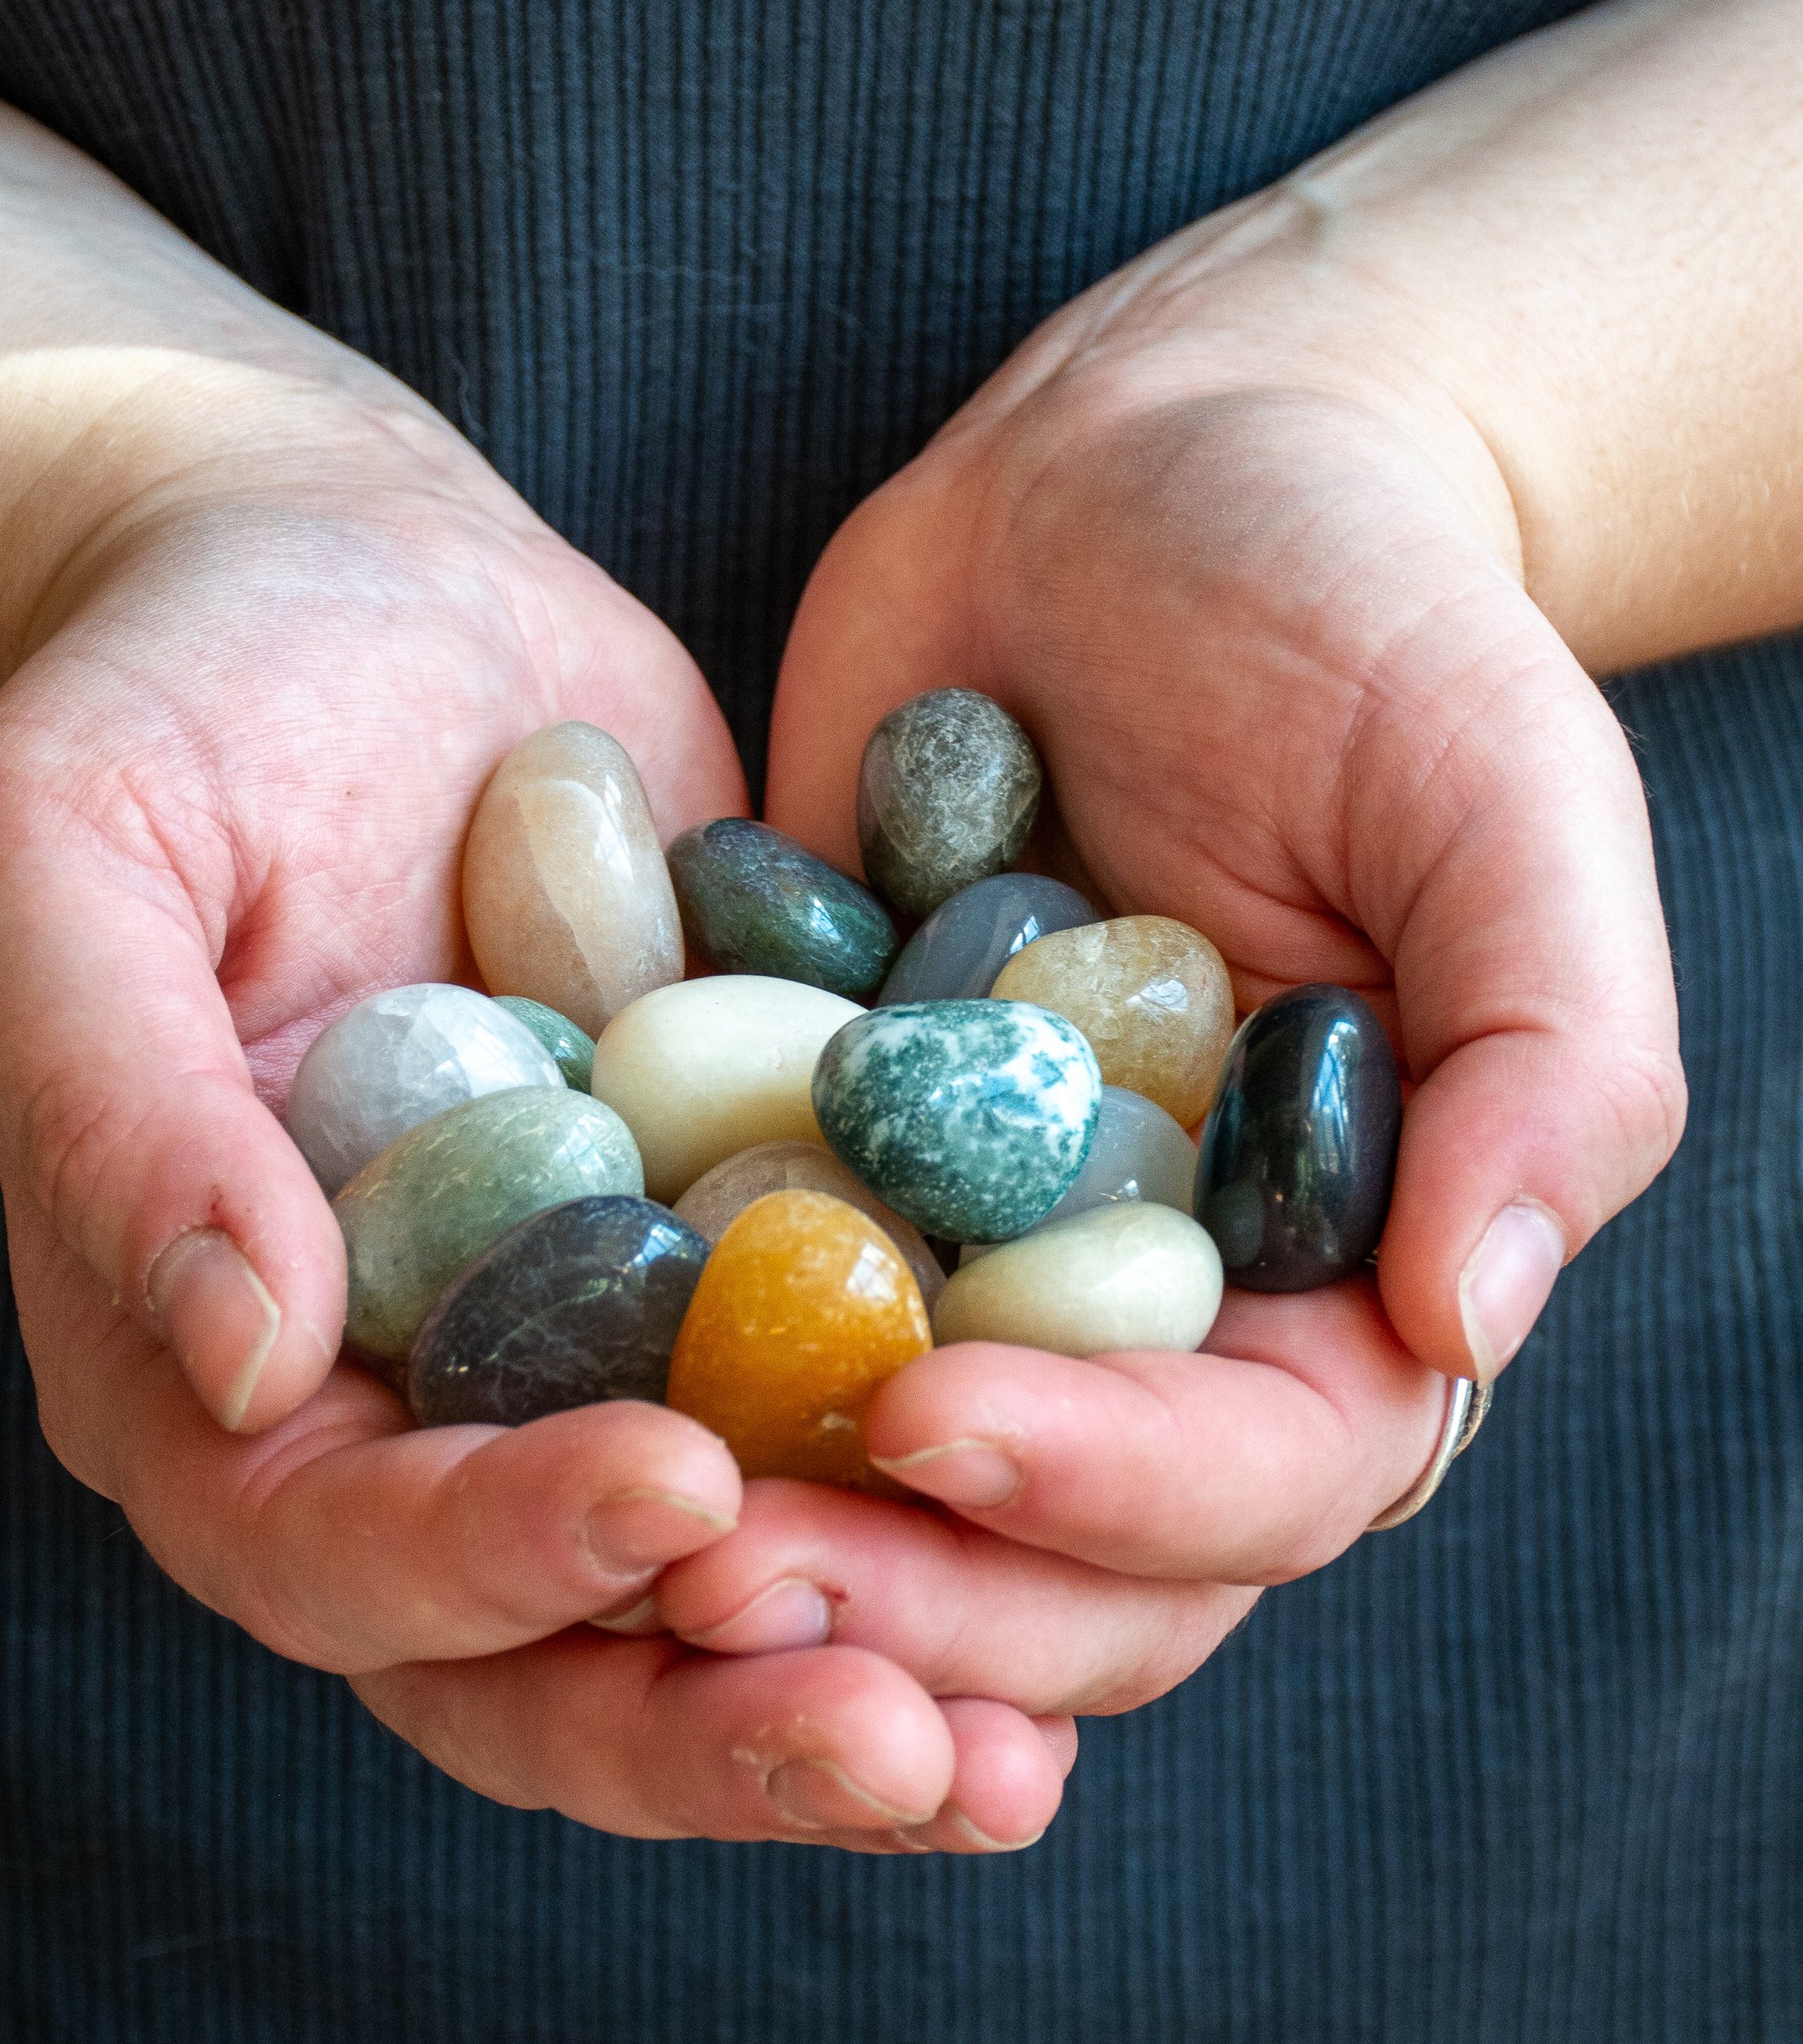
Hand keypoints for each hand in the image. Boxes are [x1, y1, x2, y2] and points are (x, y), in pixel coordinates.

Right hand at [0, 470, 1074, 1849]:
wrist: (350, 582)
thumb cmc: (167, 697)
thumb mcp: (66, 855)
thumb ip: (119, 1106)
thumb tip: (246, 1360)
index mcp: (200, 1368)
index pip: (327, 1547)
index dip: (494, 1558)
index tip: (678, 1487)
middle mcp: (387, 1411)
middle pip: (532, 1660)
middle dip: (714, 1720)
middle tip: (912, 1740)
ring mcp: (573, 1353)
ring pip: (705, 1597)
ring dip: (862, 1679)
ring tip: (1024, 1749)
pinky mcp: (726, 1260)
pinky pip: (837, 1420)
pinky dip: (953, 1505)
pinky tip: (1111, 1520)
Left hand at [717, 190, 1685, 1720]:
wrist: (1142, 460)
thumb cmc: (1363, 602)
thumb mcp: (1500, 784)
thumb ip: (1548, 1054)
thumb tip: (1469, 1322)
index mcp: (1346, 1276)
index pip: (1258, 1475)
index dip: (1110, 1492)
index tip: (940, 1418)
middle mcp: (1155, 1312)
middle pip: (1051, 1554)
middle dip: (898, 1584)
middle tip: (709, 1556)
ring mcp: (965, 1247)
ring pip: (868, 1487)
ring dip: (749, 1528)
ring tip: (594, 1517)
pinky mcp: (804, 1158)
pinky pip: (711, 1307)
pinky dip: (623, 1371)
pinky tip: (494, 1389)